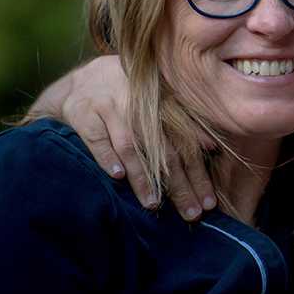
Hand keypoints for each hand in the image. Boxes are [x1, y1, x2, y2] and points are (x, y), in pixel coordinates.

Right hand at [32, 56, 217, 220]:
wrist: (83, 80)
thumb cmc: (128, 97)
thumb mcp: (157, 103)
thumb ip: (184, 123)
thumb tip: (211, 146)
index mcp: (161, 104)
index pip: (186, 144)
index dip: (198, 174)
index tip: (209, 202)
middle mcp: (139, 104)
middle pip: (163, 149)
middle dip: (179, 184)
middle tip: (191, 213)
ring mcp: (110, 107)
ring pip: (130, 146)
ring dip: (142, 176)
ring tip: (153, 203)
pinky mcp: (84, 113)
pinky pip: (97, 139)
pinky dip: (107, 157)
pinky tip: (117, 177)